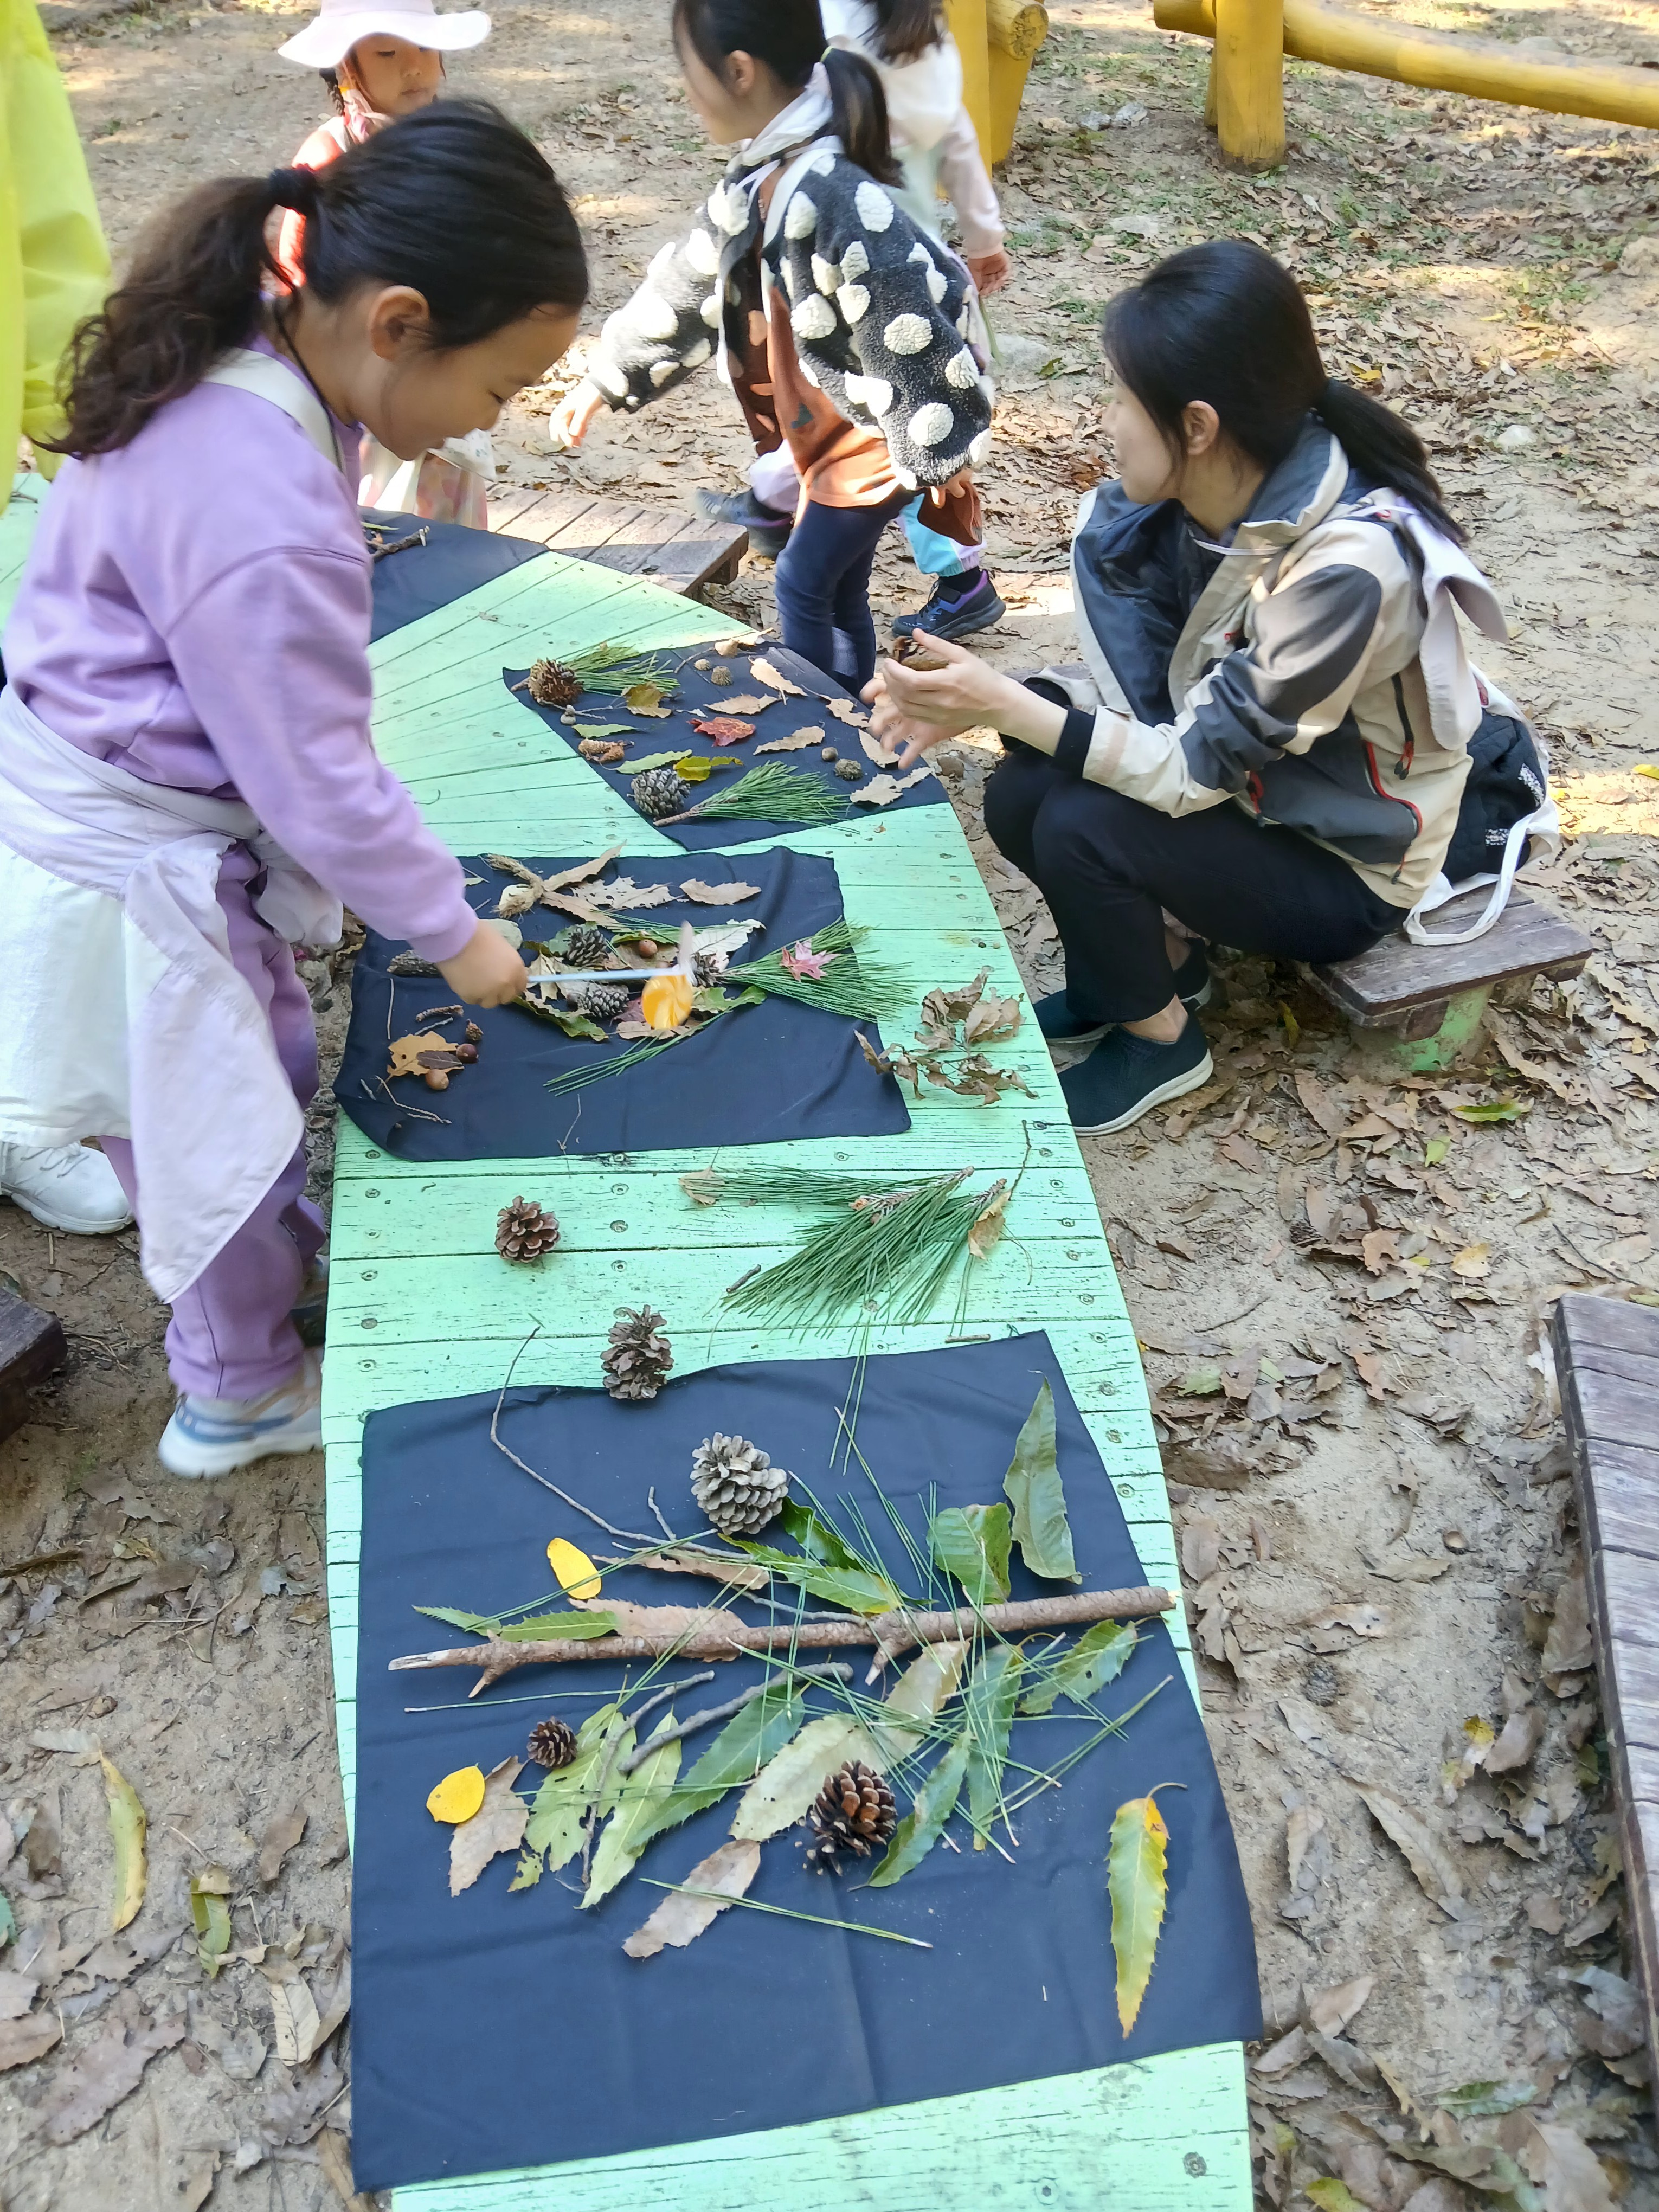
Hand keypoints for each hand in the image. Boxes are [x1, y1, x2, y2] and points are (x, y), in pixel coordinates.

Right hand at [437, 921, 527, 1007]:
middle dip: (499, 992)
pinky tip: (463, 980)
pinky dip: (468, 993)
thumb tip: (504, 968)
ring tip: (473, 982)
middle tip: (487, 982)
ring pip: (489, 1002)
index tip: (503, 981)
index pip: (521, 986)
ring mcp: (489, 993)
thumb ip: (506, 962)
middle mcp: (506, 983)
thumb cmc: (477, 933)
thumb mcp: (500, 945)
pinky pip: (472, 1000)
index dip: (511, 983)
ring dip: (484, 995)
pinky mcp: (471, 997)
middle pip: (507, 997)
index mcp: (516, 968)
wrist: (455, 937)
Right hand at [546, 380, 606, 450]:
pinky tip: (582, 436)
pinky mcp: (584, 410)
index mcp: (566, 406)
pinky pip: (579, 422)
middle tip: (569, 445)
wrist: (604, 384)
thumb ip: (579, 421)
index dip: (560, 432)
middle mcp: (570, 408)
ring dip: (572, 434)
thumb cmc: (592, 394)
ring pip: (570, 423)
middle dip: (564, 434)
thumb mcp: (585, 408)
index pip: (558, 421)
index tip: (568, 442)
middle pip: (562, 423)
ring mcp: (577, 409)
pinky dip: (579, 430)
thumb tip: (573, 434)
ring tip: (577, 444)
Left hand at [864, 636, 1024, 768]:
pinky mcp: (938, 722)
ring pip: (905, 708)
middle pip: (905, 695)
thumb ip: (937, 644)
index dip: (895, 672)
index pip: (912, 680)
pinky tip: (900, 694)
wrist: (998, 703)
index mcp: (948, 682)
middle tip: (887, 668)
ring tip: (891, 680)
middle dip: (890, 681)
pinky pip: (913, 715)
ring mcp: (939, 715)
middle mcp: (942, 701)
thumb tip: (915, 632)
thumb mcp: (962, 655)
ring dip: (893, 694)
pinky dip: (901, 705)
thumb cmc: (982, 676)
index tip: (888, 662)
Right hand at [965, 249, 1010, 296]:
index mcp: (983, 274)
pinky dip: (1004, 278)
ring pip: (1000, 280)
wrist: (982, 246)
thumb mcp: (973, 272)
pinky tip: (1000, 281)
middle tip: (988, 290)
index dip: (984, 290)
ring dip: (997, 284)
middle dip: (990, 288)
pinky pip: (1006, 273)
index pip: (986, 285)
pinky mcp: (1005, 264)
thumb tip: (977, 293)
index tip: (982, 293)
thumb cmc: (976, 258)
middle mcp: (992, 272)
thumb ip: (976, 283)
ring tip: (993, 287)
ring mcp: (999, 268)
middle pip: (993, 283)